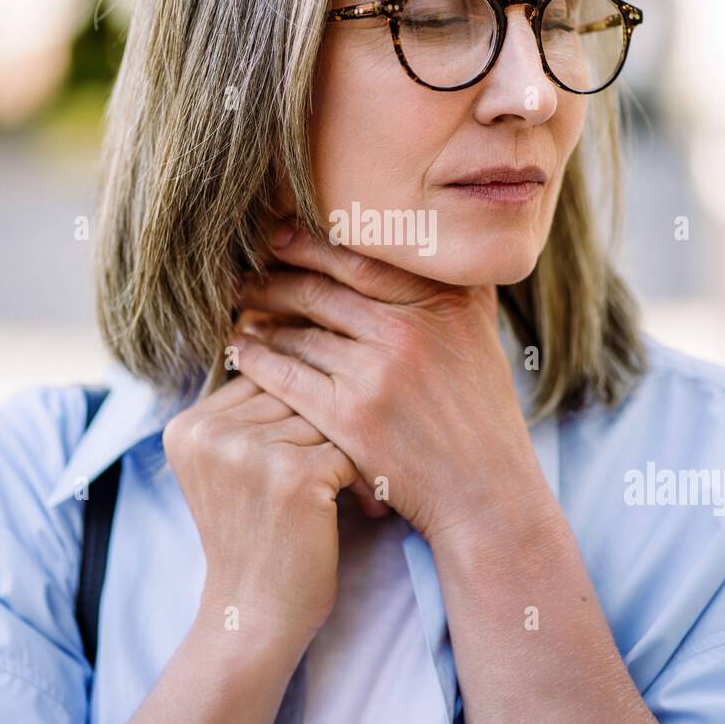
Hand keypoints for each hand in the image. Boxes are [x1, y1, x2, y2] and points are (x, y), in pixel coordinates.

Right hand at [163, 372, 364, 646]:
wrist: (255, 616)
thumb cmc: (253, 538)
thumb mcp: (228, 468)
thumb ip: (246, 412)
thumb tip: (292, 339)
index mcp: (187, 426)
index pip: (261, 379)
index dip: (295, 413)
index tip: (304, 455)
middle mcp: (210, 433)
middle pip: (294, 393)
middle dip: (325, 429)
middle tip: (343, 469)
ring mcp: (250, 452)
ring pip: (325, 417)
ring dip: (348, 452)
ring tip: (354, 490)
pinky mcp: (293, 474)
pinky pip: (348, 448)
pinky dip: (363, 478)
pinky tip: (362, 507)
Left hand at [230, 220, 546, 544]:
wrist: (485, 491)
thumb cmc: (480, 411)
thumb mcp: (478, 333)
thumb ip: (448, 286)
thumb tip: (410, 235)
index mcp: (442, 301)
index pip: (360, 257)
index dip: (309, 242)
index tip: (277, 233)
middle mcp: (411, 329)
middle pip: (321, 289)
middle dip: (274, 275)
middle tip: (245, 265)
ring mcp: (378, 373)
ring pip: (299, 332)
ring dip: (261, 315)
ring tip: (239, 304)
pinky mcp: (351, 417)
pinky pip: (286, 375)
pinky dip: (256, 357)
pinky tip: (239, 347)